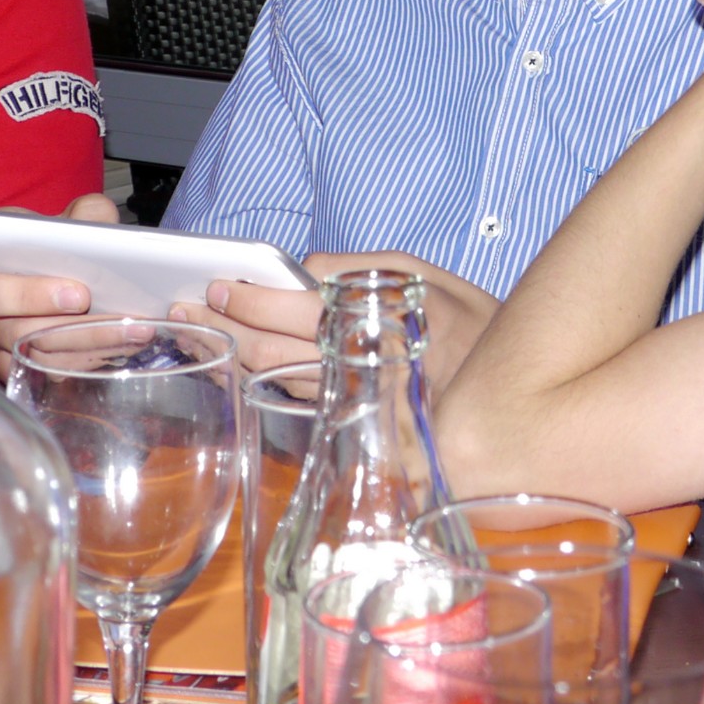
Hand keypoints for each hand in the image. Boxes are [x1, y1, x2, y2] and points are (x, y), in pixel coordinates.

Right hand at [0, 193, 116, 371]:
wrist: (24, 270)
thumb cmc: (33, 246)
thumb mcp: (50, 222)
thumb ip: (79, 214)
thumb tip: (97, 217)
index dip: (32, 296)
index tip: (79, 295)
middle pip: (25, 334)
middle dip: (81, 331)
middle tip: (124, 323)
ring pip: (41, 359)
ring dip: (92, 349)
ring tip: (135, 334)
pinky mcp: (14, 367)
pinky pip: (49, 374)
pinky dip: (85, 363)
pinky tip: (118, 349)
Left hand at [169, 251, 497, 390]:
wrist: (519, 392)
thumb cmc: (470, 324)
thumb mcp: (422, 275)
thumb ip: (357, 270)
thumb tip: (301, 271)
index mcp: (374, 322)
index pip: (292, 312)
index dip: (247, 299)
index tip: (216, 285)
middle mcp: (361, 371)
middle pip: (271, 355)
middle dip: (222, 332)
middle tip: (185, 315)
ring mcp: (358, 409)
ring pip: (277, 387)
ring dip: (230, 363)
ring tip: (195, 342)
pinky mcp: (359, 433)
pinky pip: (298, 411)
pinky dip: (259, 391)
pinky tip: (233, 378)